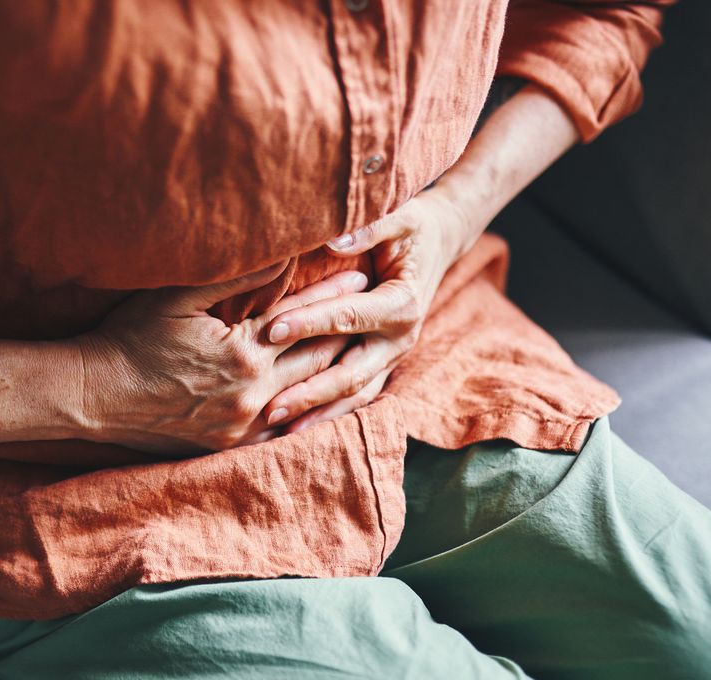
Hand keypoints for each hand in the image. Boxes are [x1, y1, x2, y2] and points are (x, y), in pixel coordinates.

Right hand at [77, 265, 368, 455]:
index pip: (302, 318)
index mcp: (243, 354)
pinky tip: (323, 400)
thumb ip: (234, 277)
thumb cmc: (132, 338)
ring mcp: (242, 426)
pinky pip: (283, 431)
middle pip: (315, 359)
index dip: (333, 294)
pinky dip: (307, 413)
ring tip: (360, 352)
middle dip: (346, 331)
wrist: (99, 396)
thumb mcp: (178, 297)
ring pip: (306, 397)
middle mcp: (251, 394)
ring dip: (334, 374)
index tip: (360, 276)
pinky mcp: (230, 446)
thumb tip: (281, 254)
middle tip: (374, 308)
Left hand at [260, 188, 474, 432]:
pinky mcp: (383, 365)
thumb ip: (368, 228)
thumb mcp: (399, 217)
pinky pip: (356, 397)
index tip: (271, 330)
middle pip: (351, 372)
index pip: (348, 316)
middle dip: (310, 391)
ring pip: (354, 395)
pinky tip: (296, 430)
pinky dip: (328, 415)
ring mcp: (392, 357)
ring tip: (277, 429)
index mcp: (402, 303)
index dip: (309, 322)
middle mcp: (400, 339)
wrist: (440, 242)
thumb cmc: (412, 228)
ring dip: (317, 414)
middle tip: (270, 405)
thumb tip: (334, 238)